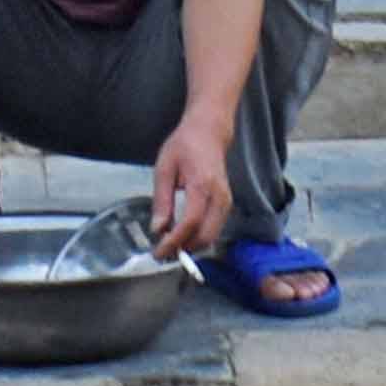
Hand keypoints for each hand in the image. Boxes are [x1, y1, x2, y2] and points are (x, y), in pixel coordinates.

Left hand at [151, 120, 235, 256]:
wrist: (209, 134)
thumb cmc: (184, 147)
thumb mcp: (164, 168)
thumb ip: (162, 200)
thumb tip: (158, 229)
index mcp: (202, 185)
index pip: (190, 222)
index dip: (174, 241)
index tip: (159, 252)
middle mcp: (219, 197)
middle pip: (205, 235)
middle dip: (184, 248)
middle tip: (163, 252)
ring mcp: (226, 202)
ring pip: (212, 236)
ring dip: (191, 245)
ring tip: (170, 244)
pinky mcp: (227, 205)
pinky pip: (214, 229)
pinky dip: (199, 238)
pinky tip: (182, 235)